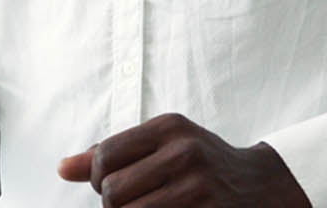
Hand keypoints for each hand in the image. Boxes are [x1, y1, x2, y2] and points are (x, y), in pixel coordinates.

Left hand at [57, 113, 311, 207]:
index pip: (105, 156)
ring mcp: (199, 186)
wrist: (264, 185)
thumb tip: (62, 168)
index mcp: (169, 126)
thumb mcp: (163, 145)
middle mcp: (185, 152)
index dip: (99, 179)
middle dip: (113, 206)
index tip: (114, 186)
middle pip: (113, 193)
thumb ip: (112, 155)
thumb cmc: (201, 164)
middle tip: (132, 204)